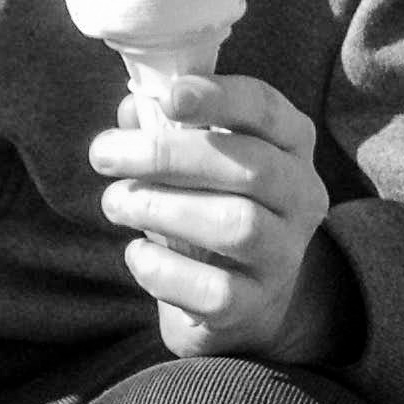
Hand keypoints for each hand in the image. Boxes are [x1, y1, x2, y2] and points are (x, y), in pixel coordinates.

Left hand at [89, 74, 352, 364]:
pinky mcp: (257, 305)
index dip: (219, 98)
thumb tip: (133, 108)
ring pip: (237, 225)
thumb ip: (163, 123)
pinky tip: (136, 253)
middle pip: (249, 166)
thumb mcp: (193, 152)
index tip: (170, 97)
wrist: (241, 291)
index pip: (264, 108)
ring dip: (162, 208)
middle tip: (103, 153)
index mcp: (288, 142)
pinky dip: (166, 270)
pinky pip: (216, 291)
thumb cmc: (209, 196)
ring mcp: (285, 254)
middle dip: (168, 154)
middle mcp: (300, 195)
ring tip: (114, 201)